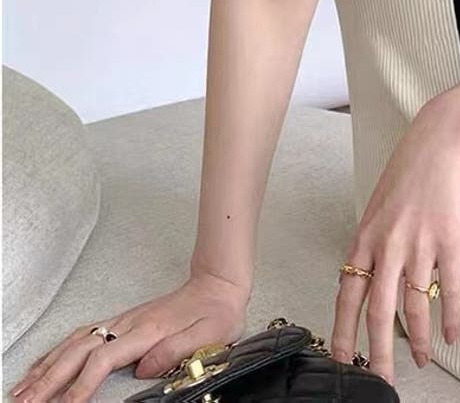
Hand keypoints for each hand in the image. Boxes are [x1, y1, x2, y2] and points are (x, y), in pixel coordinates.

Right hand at [8, 271, 249, 402]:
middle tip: (25, 402)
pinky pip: (82, 335)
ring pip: (76, 342)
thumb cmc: (217, 312)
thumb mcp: (209, 336)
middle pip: (79, 351)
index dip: (81, 385)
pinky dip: (58, 350)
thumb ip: (175, 352)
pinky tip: (47, 361)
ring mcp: (124, 320)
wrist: (219, 284)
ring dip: (47, 366)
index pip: (104, 360)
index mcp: (148, 331)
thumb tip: (144, 369)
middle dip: (49, 379)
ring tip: (24, 388)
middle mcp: (130, 324)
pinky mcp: (123, 321)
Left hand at [329, 96, 459, 384]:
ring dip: (419, 340)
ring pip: (414, 307)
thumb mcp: (377, 206)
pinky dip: (451, 317)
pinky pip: (449, 289)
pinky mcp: (450, 243)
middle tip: (379, 378)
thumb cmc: (408, 170)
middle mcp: (388, 246)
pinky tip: (452, 334)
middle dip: (377, 353)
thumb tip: (370, 277)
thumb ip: (373, 243)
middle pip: (378, 312)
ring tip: (422, 361)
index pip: (348, 295)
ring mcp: (420, 246)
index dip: (343, 331)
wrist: (440, 142)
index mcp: (365, 238)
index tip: (341, 358)